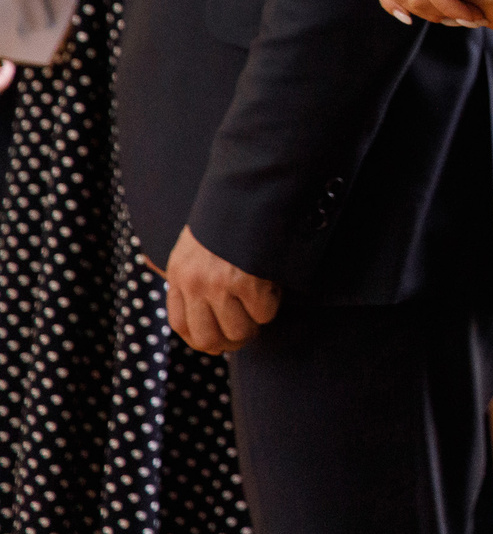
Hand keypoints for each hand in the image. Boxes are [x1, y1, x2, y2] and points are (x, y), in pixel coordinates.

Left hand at [164, 225, 279, 355]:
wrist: (254, 192)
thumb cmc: (228, 219)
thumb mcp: (196, 243)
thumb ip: (189, 272)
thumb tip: (183, 296)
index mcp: (179, 273)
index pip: (180, 326)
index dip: (201, 341)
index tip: (218, 342)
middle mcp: (194, 283)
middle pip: (208, 338)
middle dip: (231, 341)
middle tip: (246, 332)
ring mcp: (220, 285)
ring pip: (239, 331)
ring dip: (255, 323)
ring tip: (262, 303)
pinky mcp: (249, 282)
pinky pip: (264, 314)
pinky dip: (273, 304)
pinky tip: (273, 285)